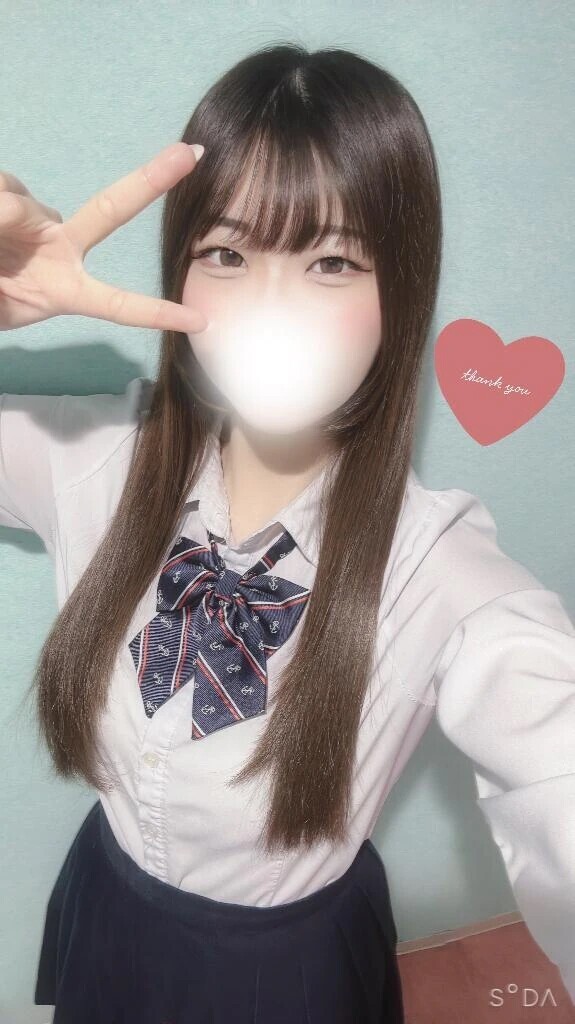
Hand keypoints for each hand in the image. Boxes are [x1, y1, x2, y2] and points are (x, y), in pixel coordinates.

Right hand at [0, 142, 206, 332]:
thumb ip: (8, 283)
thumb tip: (8, 212)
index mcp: (65, 289)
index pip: (118, 305)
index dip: (157, 314)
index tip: (201, 322)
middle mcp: (60, 248)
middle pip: (110, 210)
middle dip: (152, 180)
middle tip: (193, 153)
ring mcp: (35, 219)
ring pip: (21, 202)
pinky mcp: (6, 193)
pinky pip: (1, 189)